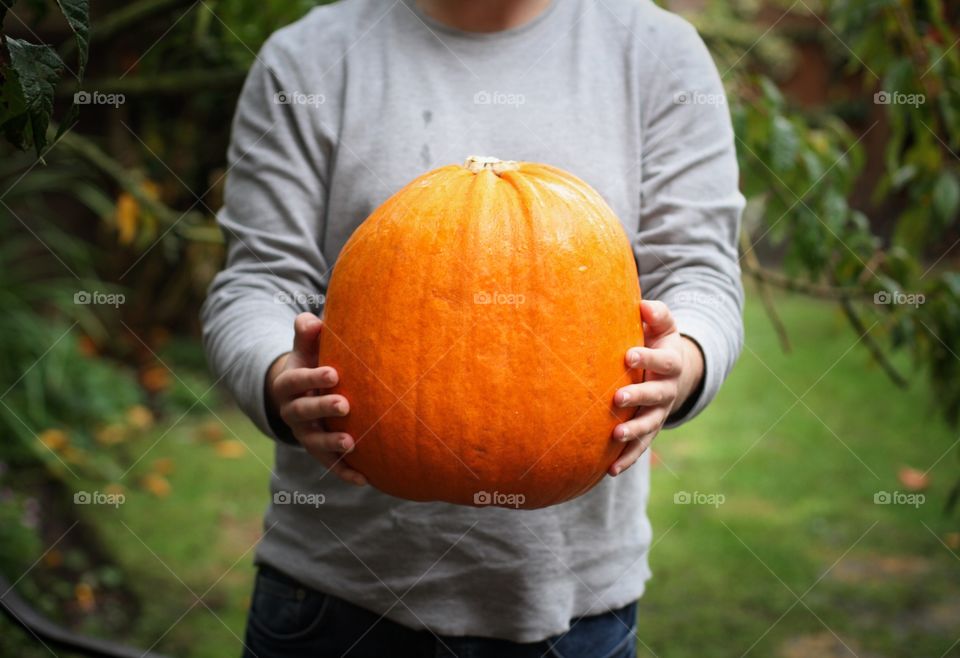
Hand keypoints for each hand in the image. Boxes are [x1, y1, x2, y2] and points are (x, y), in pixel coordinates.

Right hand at [266, 313, 366, 485]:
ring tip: (352, 442)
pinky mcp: (319, 451)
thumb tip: (311, 319)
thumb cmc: (311, 364)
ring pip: (314, 442)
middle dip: (323, 408)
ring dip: (332, 444)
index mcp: (287, 385)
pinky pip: (330, 464)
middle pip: (304, 412)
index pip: (296, 381)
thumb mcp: (305, 349)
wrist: (300, 396)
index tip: (334, 373)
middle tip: (345, 404)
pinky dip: (345, 472)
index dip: (313, 378)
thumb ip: (307, 335)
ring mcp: (305, 434)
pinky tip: (365, 478)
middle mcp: (292, 412)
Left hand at [609, 300, 704, 475]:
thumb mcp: (663, 323)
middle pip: (657, 396)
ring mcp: (660, 412)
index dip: (647, 358)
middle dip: (638, 397)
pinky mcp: (649, 429)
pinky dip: (627, 459)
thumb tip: (643, 306)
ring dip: (634, 432)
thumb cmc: (658, 340)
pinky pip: (640, 447)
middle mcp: (668, 390)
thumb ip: (656, 314)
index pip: (663, 361)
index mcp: (671, 362)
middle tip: (617, 398)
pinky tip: (610, 470)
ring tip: (615, 436)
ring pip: (649, 425)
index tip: (627, 356)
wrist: (671, 370)